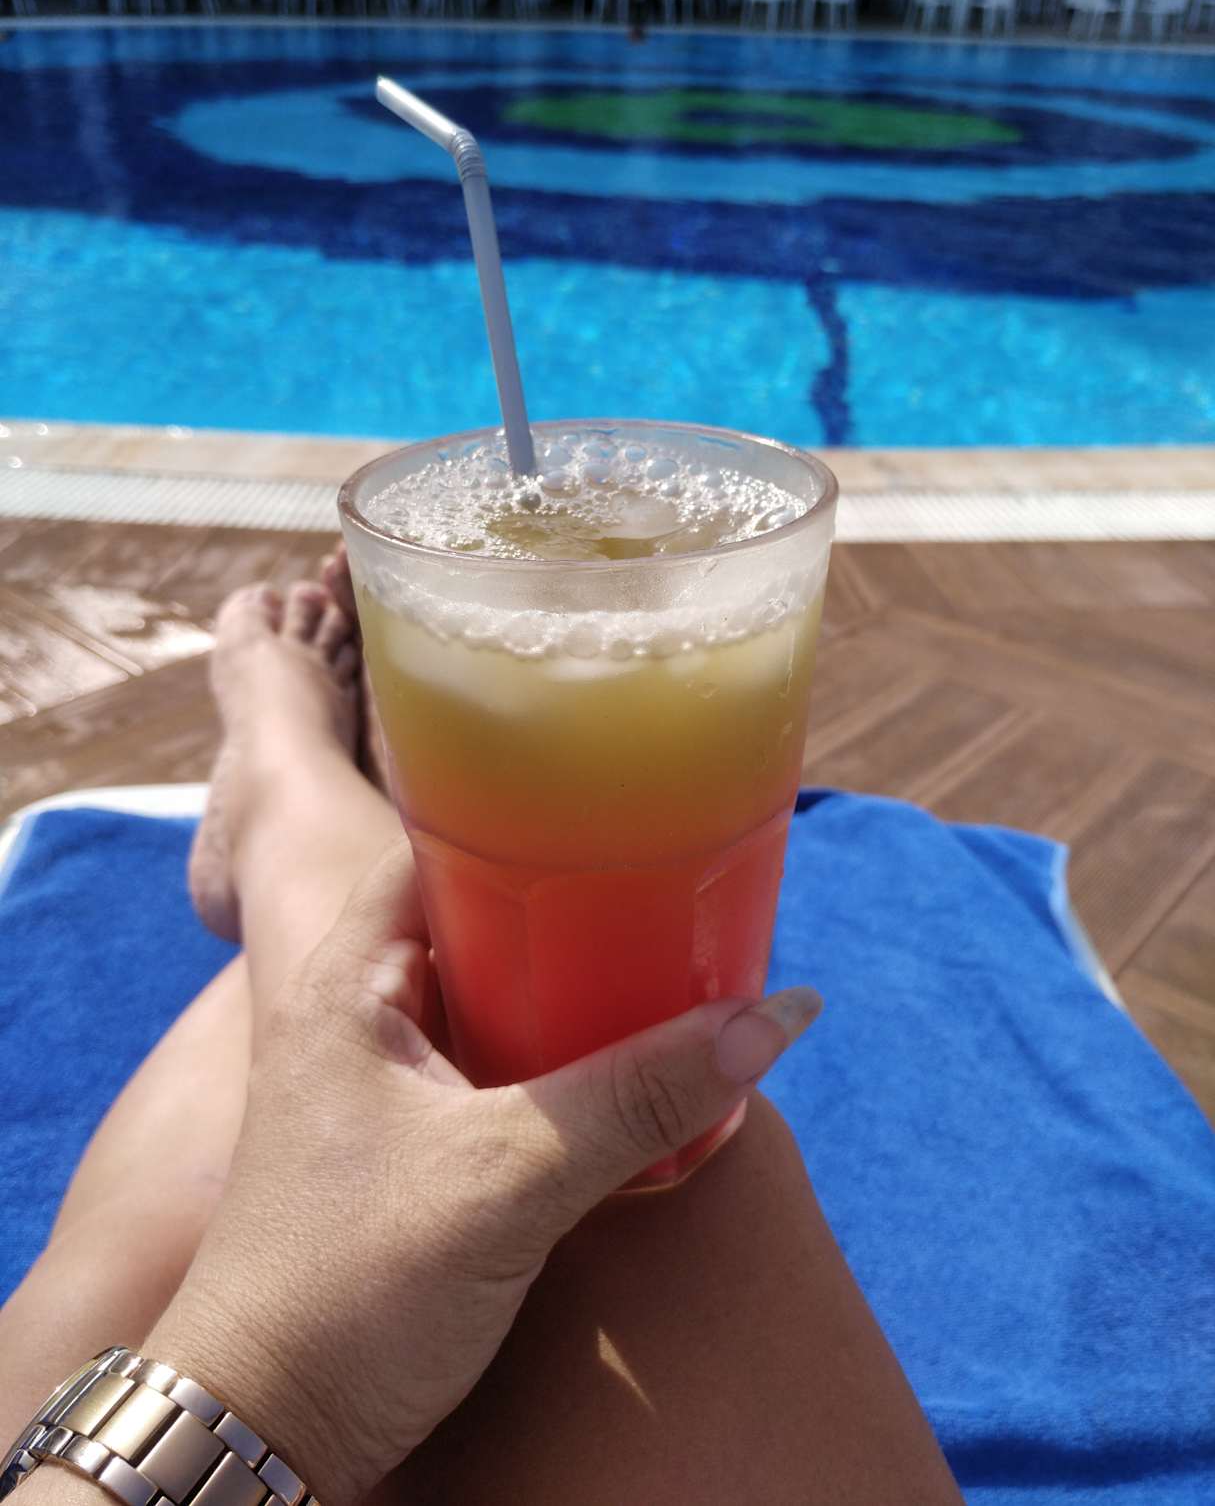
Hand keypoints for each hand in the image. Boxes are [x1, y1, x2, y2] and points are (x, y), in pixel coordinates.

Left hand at [146, 842, 820, 1505]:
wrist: (271, 1426)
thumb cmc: (351, 1285)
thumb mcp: (509, 1178)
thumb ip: (640, 1096)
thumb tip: (775, 1015)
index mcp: (348, 976)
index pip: (436, 839)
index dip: (524, 810)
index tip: (619, 804)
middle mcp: (362, 1009)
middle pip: (482, 916)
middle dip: (576, 906)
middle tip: (671, 885)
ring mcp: (388, 1079)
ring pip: (500, 994)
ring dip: (577, 986)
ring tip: (673, 963)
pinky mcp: (418, 1143)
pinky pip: (507, 1064)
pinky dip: (568, 1054)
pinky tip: (637, 1064)